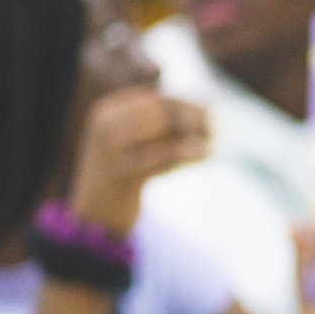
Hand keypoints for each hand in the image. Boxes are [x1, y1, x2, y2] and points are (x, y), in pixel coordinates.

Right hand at [67, 89, 208, 235]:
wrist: (95, 215)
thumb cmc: (123, 176)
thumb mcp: (137, 145)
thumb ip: (163, 127)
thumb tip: (209, 107)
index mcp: (109, 111)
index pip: (157, 99)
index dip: (189, 104)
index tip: (214, 112)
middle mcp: (107, 124)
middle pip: (162, 110)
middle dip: (195, 116)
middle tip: (219, 128)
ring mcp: (111, 149)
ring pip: (163, 128)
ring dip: (195, 132)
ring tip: (216, 140)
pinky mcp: (122, 174)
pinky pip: (163, 157)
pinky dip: (189, 154)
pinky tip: (208, 154)